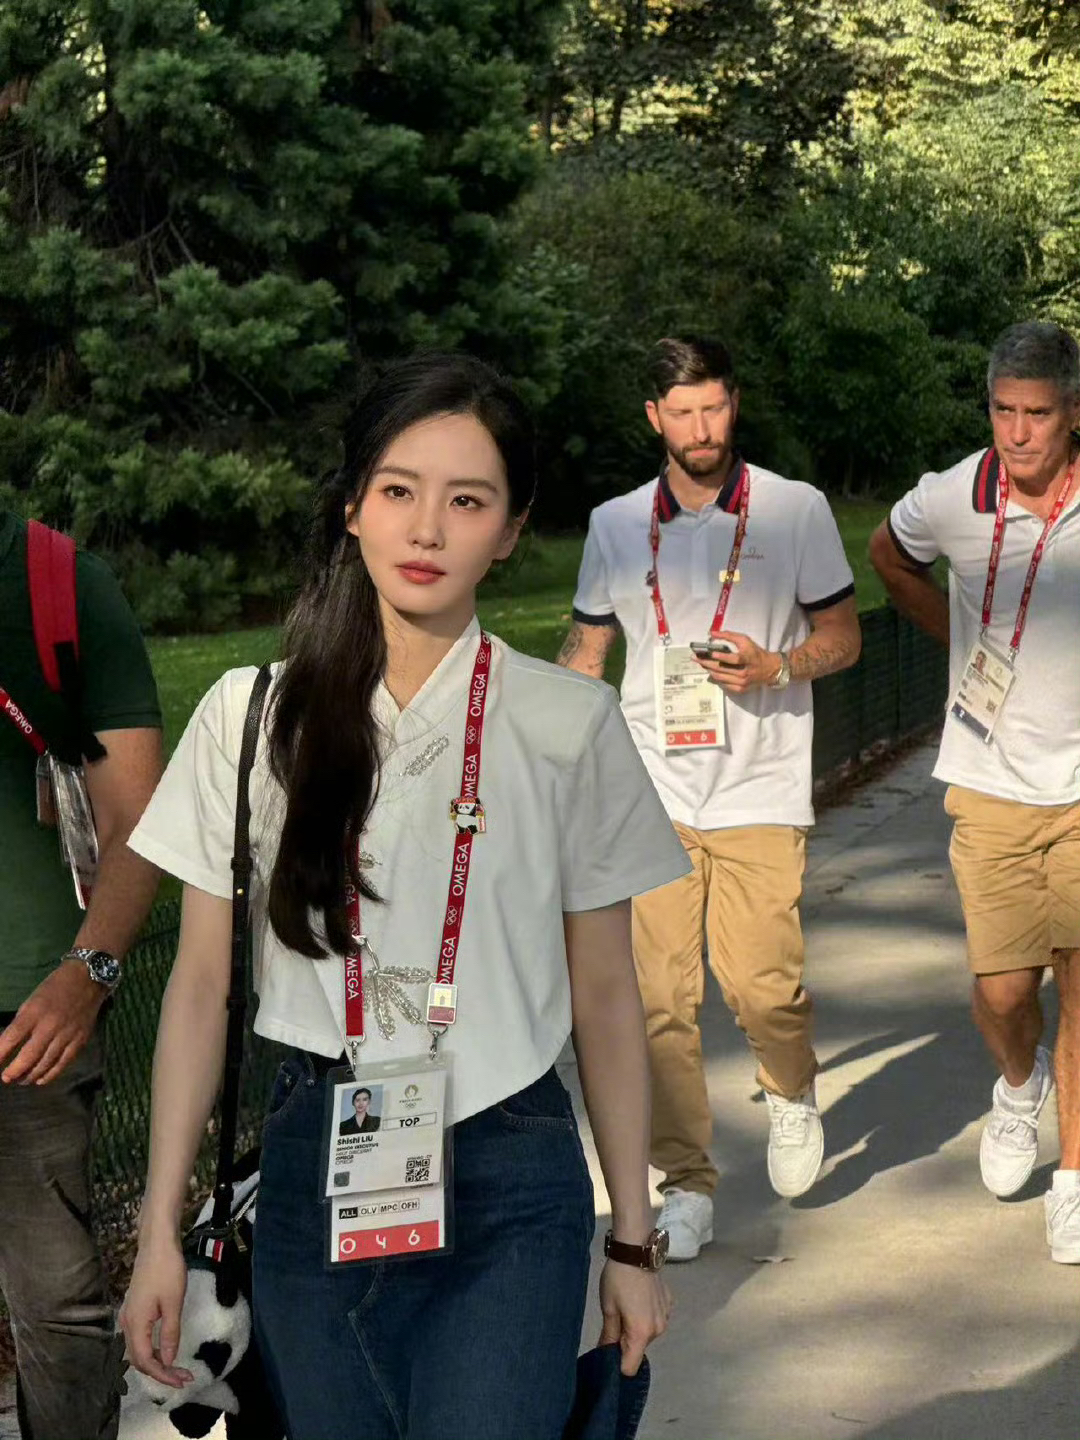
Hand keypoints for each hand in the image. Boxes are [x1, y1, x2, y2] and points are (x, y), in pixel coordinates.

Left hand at [0, 961, 107, 1085]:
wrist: (88, 979)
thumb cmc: (55, 987)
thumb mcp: (32, 1000)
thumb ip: (22, 1023)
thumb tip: (8, 1045)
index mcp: (34, 1012)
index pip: (12, 1037)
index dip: (0, 1053)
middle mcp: (50, 1025)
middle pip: (29, 1055)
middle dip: (14, 1071)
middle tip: (6, 1078)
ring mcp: (67, 1034)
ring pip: (46, 1063)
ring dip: (30, 1075)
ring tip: (21, 1080)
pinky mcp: (80, 1040)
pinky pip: (64, 1062)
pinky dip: (51, 1074)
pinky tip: (41, 1080)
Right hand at [119, 1235, 192, 1389]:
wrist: (156, 1243)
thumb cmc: (167, 1270)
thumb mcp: (174, 1303)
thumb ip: (170, 1333)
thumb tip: (168, 1360)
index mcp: (135, 1324)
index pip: (145, 1361)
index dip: (162, 1375)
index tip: (181, 1381)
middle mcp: (126, 1323)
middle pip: (138, 1359)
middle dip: (160, 1372)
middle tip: (183, 1378)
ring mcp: (128, 1316)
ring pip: (137, 1349)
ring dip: (156, 1362)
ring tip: (177, 1369)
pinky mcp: (133, 1309)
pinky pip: (139, 1338)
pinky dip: (151, 1349)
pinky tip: (164, 1350)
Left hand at [598, 1260, 672, 1375]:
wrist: (637, 1250)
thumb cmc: (618, 1280)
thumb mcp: (608, 1308)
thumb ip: (608, 1336)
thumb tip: (604, 1354)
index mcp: (642, 1334)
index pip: (630, 1367)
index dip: (617, 1363)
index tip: (608, 1349)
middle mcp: (658, 1330)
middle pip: (638, 1348)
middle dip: (625, 1341)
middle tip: (614, 1318)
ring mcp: (666, 1316)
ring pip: (647, 1333)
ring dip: (636, 1327)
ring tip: (627, 1305)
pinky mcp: (669, 1303)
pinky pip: (655, 1318)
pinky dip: (646, 1314)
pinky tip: (639, 1296)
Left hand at [692, 631, 779, 693]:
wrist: (769, 669)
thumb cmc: (755, 652)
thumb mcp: (745, 640)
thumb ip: (728, 636)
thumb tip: (711, 633)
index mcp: (748, 658)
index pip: (734, 659)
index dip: (722, 657)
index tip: (711, 654)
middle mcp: (745, 672)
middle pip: (723, 669)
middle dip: (707, 663)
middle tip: (695, 658)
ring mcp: (742, 682)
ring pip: (720, 678)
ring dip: (709, 670)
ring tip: (701, 664)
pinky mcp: (741, 689)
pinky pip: (724, 684)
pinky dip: (716, 677)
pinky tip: (710, 671)